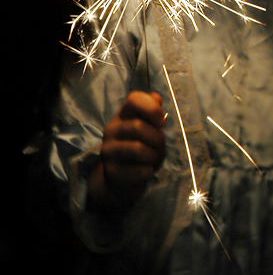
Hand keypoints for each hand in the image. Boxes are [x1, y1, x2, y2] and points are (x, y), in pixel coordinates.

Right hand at [88, 91, 165, 207]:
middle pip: (138, 126)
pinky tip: (147, 170)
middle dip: (157, 138)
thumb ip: (153, 113)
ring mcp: (108, 150)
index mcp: (123, 115)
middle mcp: (112, 129)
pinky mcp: (111, 170)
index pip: (134, 99)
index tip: (162, 123)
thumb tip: (156, 98)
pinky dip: (147, 171)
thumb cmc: (140, 146)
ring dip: (153, 155)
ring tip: (154, 159)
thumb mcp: (149, 128)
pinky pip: (136, 170)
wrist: (122, 176)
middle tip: (160, 146)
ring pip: (137, 149)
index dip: (152, 108)